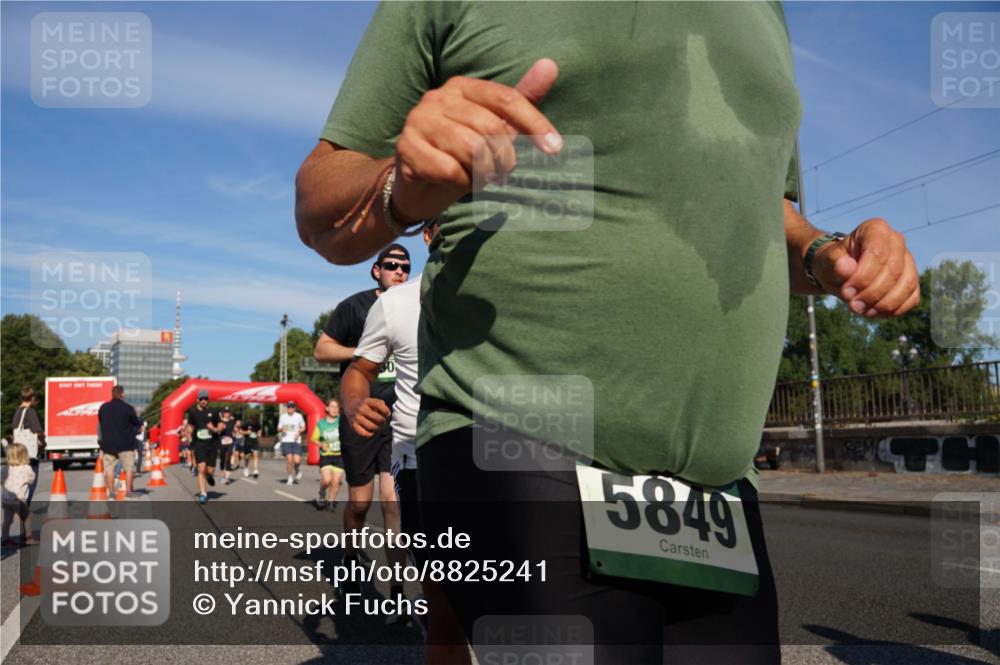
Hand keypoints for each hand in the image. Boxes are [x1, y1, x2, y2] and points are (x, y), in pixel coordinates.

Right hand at [346, 398, 390, 437]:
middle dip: (383, 421)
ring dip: (377, 428)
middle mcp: (361, 409)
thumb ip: (383, 406)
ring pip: (371, 426)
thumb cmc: (368, 407)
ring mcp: (356, 417)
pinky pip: (364, 433)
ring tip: (377, 426)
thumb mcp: (375, 402)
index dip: (386, 411)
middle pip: (377, 418)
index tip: (387, 414)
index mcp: (367, 401)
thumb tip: (388, 415)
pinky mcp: (353, 425)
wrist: (352, 407)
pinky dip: (370, 434)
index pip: (379, 405)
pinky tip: (371, 431)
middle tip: (382, 421)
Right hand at [391, 58, 561, 222]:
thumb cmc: (461, 154)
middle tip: (502, 174)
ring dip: (484, 172)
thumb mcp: (495, 128)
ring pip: (471, 149)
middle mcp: (438, 97)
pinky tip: (455, 182)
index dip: (535, 124)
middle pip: (491, 127)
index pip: (506, 99)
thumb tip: (551, 65)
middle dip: (505, 158)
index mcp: (462, 86)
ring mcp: (419, 120)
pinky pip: (449, 170)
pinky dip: (460, 183)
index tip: (554, 148)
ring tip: (479, 177)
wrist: (418, 184)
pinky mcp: (407, 147)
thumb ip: (520, 101)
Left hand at [811, 218, 919, 317]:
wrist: (841, 272)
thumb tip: (846, 266)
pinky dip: (894, 309)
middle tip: (852, 305)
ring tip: (862, 310)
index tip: (846, 292)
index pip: (878, 253)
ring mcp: (908, 260)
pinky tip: (874, 312)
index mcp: (876, 229)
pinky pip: (912, 297)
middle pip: (894, 271)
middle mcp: (897, 241)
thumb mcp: (826, 261)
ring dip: (884, 304)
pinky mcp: (911, 280)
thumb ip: (834, 263)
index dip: (863, 277)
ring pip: (907, 284)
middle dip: (872, 293)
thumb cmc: (834, 263)